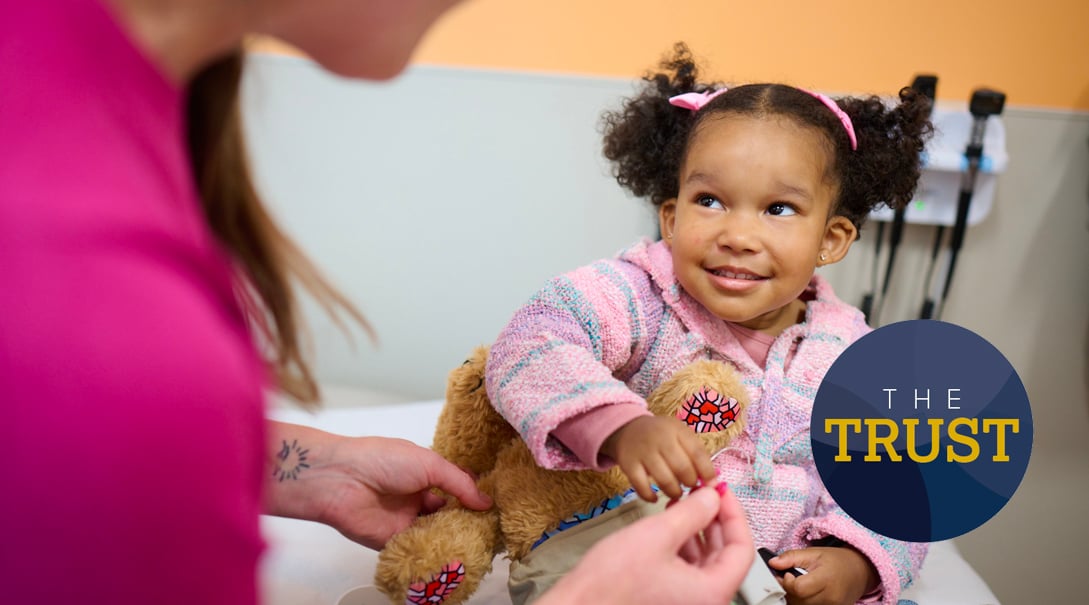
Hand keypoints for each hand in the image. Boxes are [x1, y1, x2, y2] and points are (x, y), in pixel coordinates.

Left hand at [264, 421, 491, 549]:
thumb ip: (459, 484)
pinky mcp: (394, 542)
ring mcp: (406, 520)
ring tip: (481, 547)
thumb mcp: (429, 464)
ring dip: (454, 538)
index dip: (474, 496)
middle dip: (468, 521)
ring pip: (436, 533)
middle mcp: (417, 497)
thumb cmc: (383, 461)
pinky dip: (434, 553)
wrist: (342, 480)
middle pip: (449, 513)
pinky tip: (455, 557)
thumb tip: (486, 501)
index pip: (456, 487)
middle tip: (493, 532)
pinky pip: (418, 550)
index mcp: (425, 473)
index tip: (497, 507)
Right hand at [540, 484, 753, 604]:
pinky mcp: (670, 598)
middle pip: (726, 555)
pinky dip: (684, 544)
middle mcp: (706, 600)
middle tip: (704, 491)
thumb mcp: (658, 534)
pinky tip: (670, 523)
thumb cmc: (614, 579)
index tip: (721, 490)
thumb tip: (713, 495)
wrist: (580, 604)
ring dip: (698, 529)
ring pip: (707, 560)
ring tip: (683, 502)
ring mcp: (688, 601)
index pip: (742, 549)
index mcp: (712, 592)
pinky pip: (689, 568)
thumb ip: (693, 512)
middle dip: (715, 519)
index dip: (734, 514)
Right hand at [601, 415, 714, 500]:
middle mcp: (660, 439)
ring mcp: (643, 452)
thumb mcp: (680, 435)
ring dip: (674, 492)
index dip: (707, 472)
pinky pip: (642, 487)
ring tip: (677, 492)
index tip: (711, 484)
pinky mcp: (628, 465)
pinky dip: (651, 497)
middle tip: (691, 487)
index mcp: (677, 430)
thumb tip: (713, 481)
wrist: (628, 429)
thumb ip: (696, 454)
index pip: (698, 453)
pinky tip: (656, 498)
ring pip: (664, 480)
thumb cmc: (662, 436)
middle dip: (691, 483)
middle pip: (682, 468)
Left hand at [770, 546, 878, 604]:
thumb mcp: (813, 553)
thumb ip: (791, 557)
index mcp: (825, 579)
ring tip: (800, 586)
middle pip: (798, 601)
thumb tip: (773, 563)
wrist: (859, 572)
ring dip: (795, 599)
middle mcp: (830, 597)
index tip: (787, 575)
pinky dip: (803, 603)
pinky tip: (806, 594)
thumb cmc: (835, 561)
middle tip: (791, 580)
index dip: (787, 582)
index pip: (798, 588)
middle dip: (789, 591)